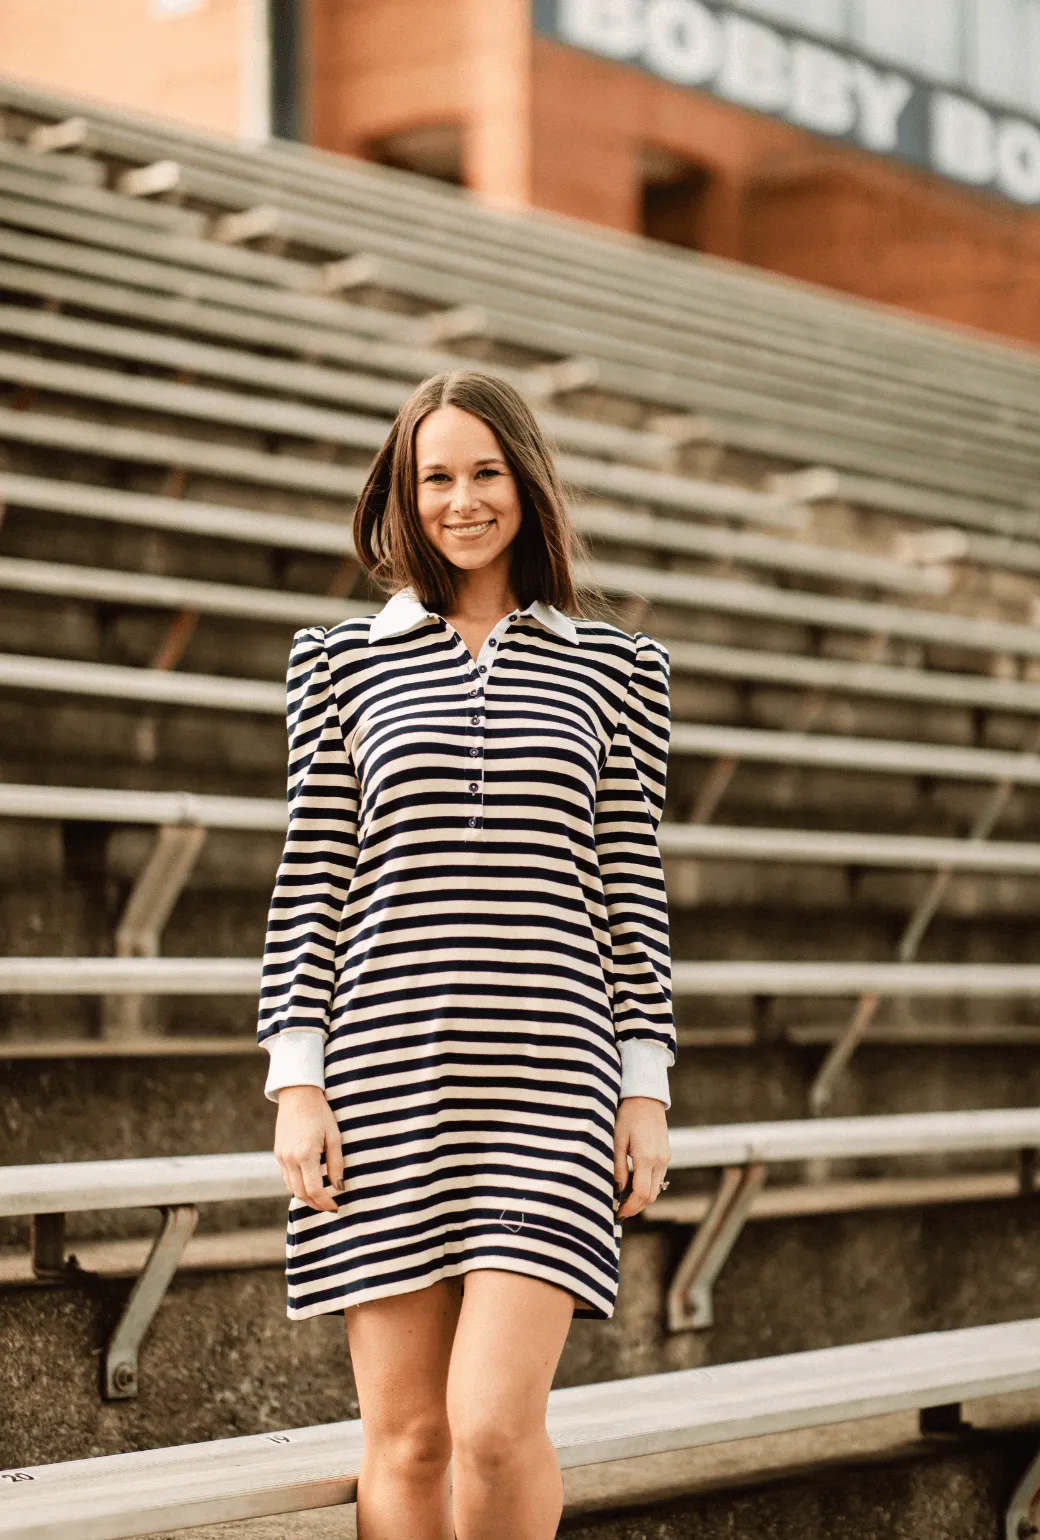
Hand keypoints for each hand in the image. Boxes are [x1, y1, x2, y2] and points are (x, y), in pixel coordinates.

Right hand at [274, 1085, 344, 1213]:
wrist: (298, 1094)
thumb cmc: (320, 1113)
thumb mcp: (334, 1136)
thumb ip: (336, 1163)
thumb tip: (339, 1187)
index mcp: (305, 1155)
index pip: (315, 1189)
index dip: (325, 1203)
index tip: (336, 1207)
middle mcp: (290, 1159)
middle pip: (301, 1193)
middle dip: (315, 1204)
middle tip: (329, 1207)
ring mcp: (281, 1157)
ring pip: (291, 1188)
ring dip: (306, 1197)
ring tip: (321, 1198)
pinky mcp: (278, 1153)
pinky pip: (287, 1177)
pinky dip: (297, 1185)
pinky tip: (309, 1184)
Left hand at [614, 1096, 669, 1219]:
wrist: (646, 1098)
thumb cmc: (627, 1116)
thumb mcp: (617, 1140)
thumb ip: (618, 1167)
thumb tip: (617, 1191)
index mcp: (647, 1157)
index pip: (642, 1194)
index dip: (630, 1208)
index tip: (617, 1214)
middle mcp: (660, 1161)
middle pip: (651, 1196)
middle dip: (636, 1207)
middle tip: (619, 1210)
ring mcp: (665, 1158)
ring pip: (656, 1188)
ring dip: (642, 1197)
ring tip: (624, 1199)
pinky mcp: (666, 1155)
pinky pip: (658, 1177)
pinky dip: (647, 1185)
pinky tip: (633, 1183)